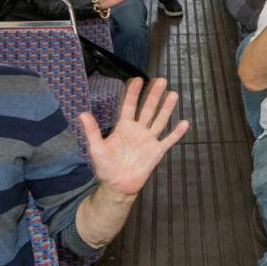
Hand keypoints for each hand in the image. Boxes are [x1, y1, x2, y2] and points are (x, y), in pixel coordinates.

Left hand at [82, 77, 189, 196]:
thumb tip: (82, 114)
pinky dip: (176, 132)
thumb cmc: (106, 167)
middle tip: (160, 80)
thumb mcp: (96, 149)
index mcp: (124, 127)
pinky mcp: (156, 151)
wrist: (118, 186)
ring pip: (159, 120)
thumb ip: (92, 131)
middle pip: (148, 109)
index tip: (137, 79)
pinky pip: (168, 140)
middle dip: (153, 95)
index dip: (133, 93)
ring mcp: (148, 140)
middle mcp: (138, 130)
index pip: (129, 106)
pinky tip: (184, 122)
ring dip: (166, 108)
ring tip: (173, 94)